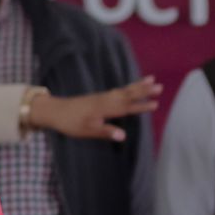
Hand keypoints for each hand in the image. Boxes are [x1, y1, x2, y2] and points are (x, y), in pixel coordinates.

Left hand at [26, 76, 161, 141]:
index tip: (156, 104)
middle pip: (128, 94)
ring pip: (124, 90)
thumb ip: (105, 132)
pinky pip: (117, 90)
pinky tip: (131, 87)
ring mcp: (102, 97)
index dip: (141, 106)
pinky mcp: (98, 97)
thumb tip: (123, 136)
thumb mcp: (87, 131)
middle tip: (160, 86)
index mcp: (104, 109)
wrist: (54, 111)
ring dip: (138, 86)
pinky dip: (127, 87)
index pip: (127, 107)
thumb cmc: (70, 123)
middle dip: (144, 91)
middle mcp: (105, 100)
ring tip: (151, 79)